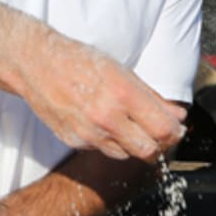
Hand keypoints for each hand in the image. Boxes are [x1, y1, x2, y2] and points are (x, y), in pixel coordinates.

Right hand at [19, 35, 185, 161]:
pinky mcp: (74, 142)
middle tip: (159, 133)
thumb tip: (178, 115)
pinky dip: (111, 141)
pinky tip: (104, 123)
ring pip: (127, 154)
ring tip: (128, 124)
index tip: (176, 127)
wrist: (37, 65)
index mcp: (123, 94)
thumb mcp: (122, 71)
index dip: (175, 131)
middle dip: (159, 144)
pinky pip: (104, 150)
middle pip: (149, 151)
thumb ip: (152, 97)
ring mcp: (89, 133)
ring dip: (134, 144)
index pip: (164, 129)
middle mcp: (107, 117)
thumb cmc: (80, 61)